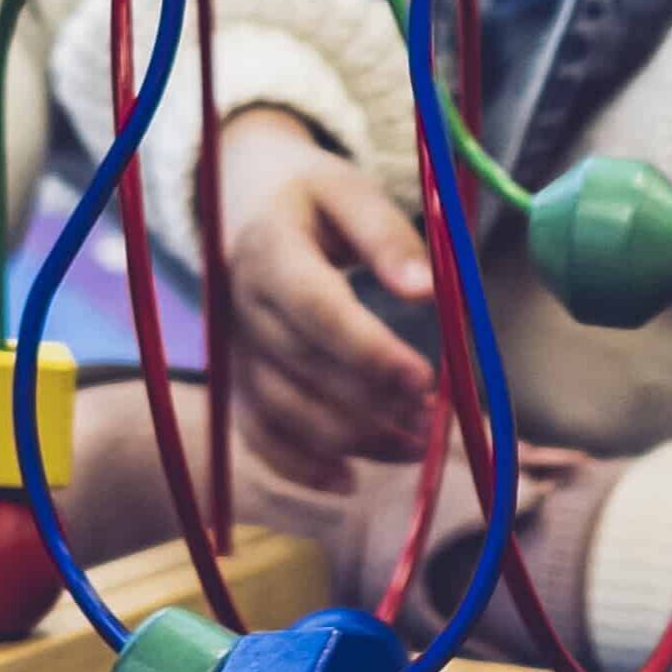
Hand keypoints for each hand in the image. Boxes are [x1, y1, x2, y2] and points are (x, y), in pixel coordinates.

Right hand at [215, 108, 441, 476]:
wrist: (247, 204)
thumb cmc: (313, 199)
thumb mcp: (349, 191)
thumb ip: (386, 236)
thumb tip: (426, 292)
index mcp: (269, 247)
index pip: (313, 306)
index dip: (367, 349)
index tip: (423, 377)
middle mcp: (242, 304)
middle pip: (303, 367)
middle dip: (372, 401)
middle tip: (435, 416)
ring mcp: (236, 348)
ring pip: (285, 410)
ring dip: (353, 438)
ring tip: (417, 444)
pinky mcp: (238, 379)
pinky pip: (259, 434)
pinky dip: (300, 466)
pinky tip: (350, 480)